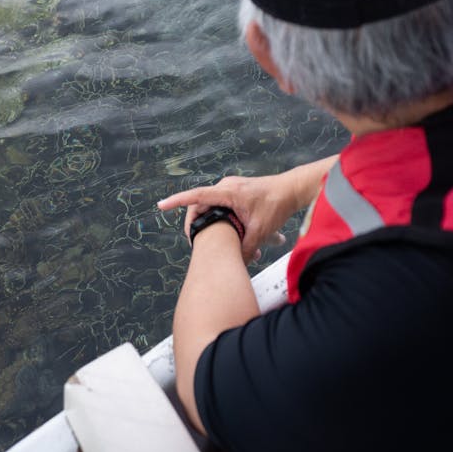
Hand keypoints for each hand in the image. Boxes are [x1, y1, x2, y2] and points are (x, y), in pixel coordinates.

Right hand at [158, 155, 338, 262]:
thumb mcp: (261, 230)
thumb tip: (235, 264)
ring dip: (211, 222)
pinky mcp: (235, 192)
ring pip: (211, 206)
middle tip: (194, 241)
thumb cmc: (276, 206)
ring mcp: (230, 188)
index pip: (197, 196)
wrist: (291, 190)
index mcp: (229, 192)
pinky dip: (220, 219)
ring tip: (211, 240)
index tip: (161, 206)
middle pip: (201, 205)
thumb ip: (246, 248)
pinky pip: (220, 205)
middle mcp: (226, 186)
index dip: (177, 201)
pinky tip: (228, 233)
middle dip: (197, 224)